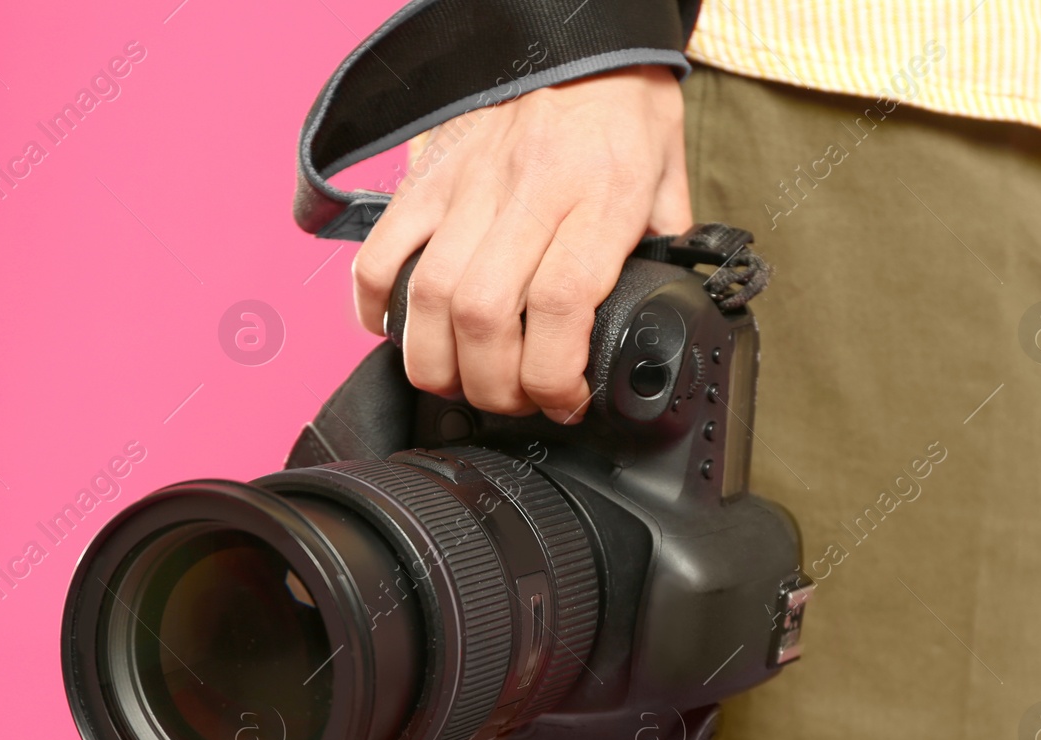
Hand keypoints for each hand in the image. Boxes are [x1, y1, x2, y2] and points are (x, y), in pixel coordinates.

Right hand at [351, 65, 690, 422]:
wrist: (578, 35)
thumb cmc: (624, 111)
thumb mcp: (665, 184)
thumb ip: (656, 255)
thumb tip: (652, 320)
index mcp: (596, 199)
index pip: (560, 305)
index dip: (553, 374)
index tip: (562, 400)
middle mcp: (526, 194)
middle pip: (483, 315)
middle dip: (491, 385)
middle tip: (510, 402)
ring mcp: (466, 187)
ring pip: (427, 296)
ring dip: (436, 363)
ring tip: (458, 383)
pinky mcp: (425, 180)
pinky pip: (378, 254)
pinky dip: (375, 308)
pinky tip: (397, 335)